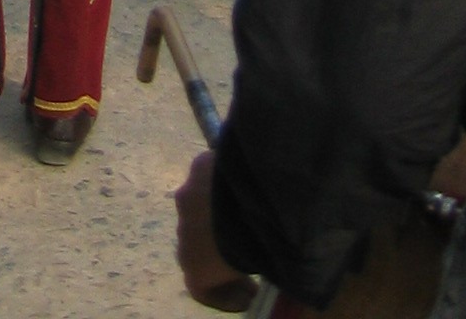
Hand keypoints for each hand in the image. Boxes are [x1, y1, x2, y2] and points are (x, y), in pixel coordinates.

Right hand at [175, 150, 254, 309]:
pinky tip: (250, 186)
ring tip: (250, 216)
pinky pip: (209, 181)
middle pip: (198, 247)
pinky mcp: (198, 165)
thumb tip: (282, 300)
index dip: (224, 296)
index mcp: (194, 264)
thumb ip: (265, 288)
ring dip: (220, 218)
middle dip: (221, 253)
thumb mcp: (267, 274)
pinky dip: (223, 187)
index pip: (199, 289)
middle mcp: (183, 230)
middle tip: (252, 254)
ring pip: (201, 210)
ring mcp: (188, 195)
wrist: (255, 191)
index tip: (251, 293)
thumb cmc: (259, 242)